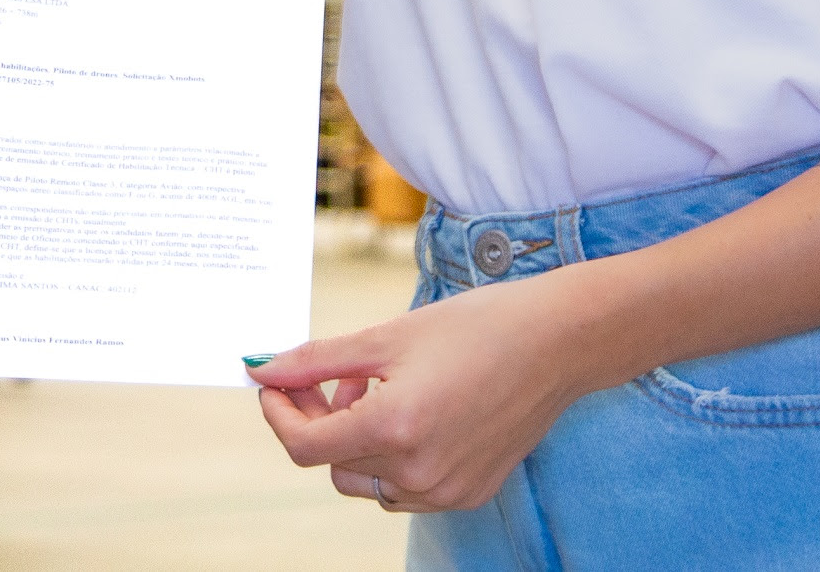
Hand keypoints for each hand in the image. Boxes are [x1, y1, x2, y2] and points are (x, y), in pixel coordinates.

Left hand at [245, 272, 601, 513]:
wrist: (558, 343)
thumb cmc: (476, 327)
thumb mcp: (387, 336)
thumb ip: (318, 360)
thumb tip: (262, 370)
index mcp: (395, 428)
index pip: (304, 447)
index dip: (280, 413)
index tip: (277, 384)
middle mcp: (419, 472)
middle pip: (334, 464)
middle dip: (322, 420)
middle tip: (341, 377)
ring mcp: (447, 490)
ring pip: (367, 482)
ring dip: (358, 441)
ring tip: (382, 390)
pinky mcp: (469, 493)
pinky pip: (406, 490)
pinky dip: (394, 458)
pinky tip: (415, 412)